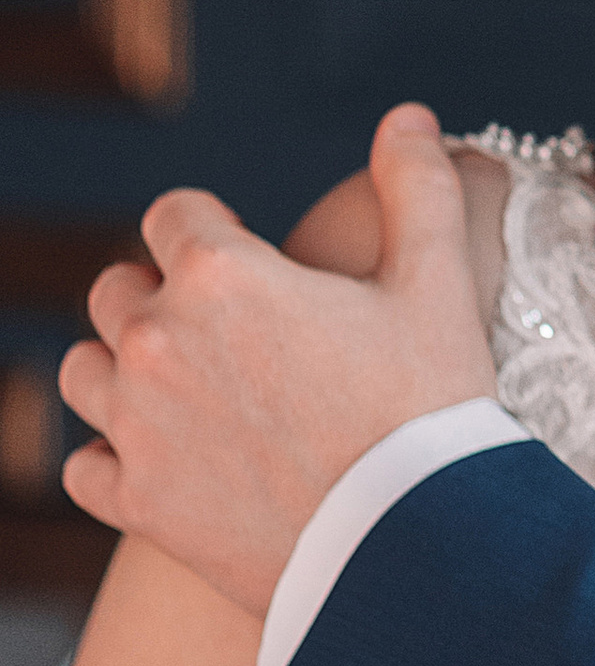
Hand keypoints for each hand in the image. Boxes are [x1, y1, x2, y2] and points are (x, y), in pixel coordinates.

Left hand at [59, 104, 495, 615]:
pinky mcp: (137, 503)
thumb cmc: (431, 410)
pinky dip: (115, 459)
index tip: (245, 252)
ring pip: (84, 370)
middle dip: (161, 294)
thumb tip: (408, 116)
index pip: (172, 215)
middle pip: (117, 290)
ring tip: (184, 387)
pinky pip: (85, 466)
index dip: (208, 227)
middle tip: (225, 327)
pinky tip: (168, 461)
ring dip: (122, 368)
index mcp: (222, 274)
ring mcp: (137, 427)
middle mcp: (158, 341)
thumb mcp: (438, 287)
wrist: (412, 549)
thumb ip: (418, 188)